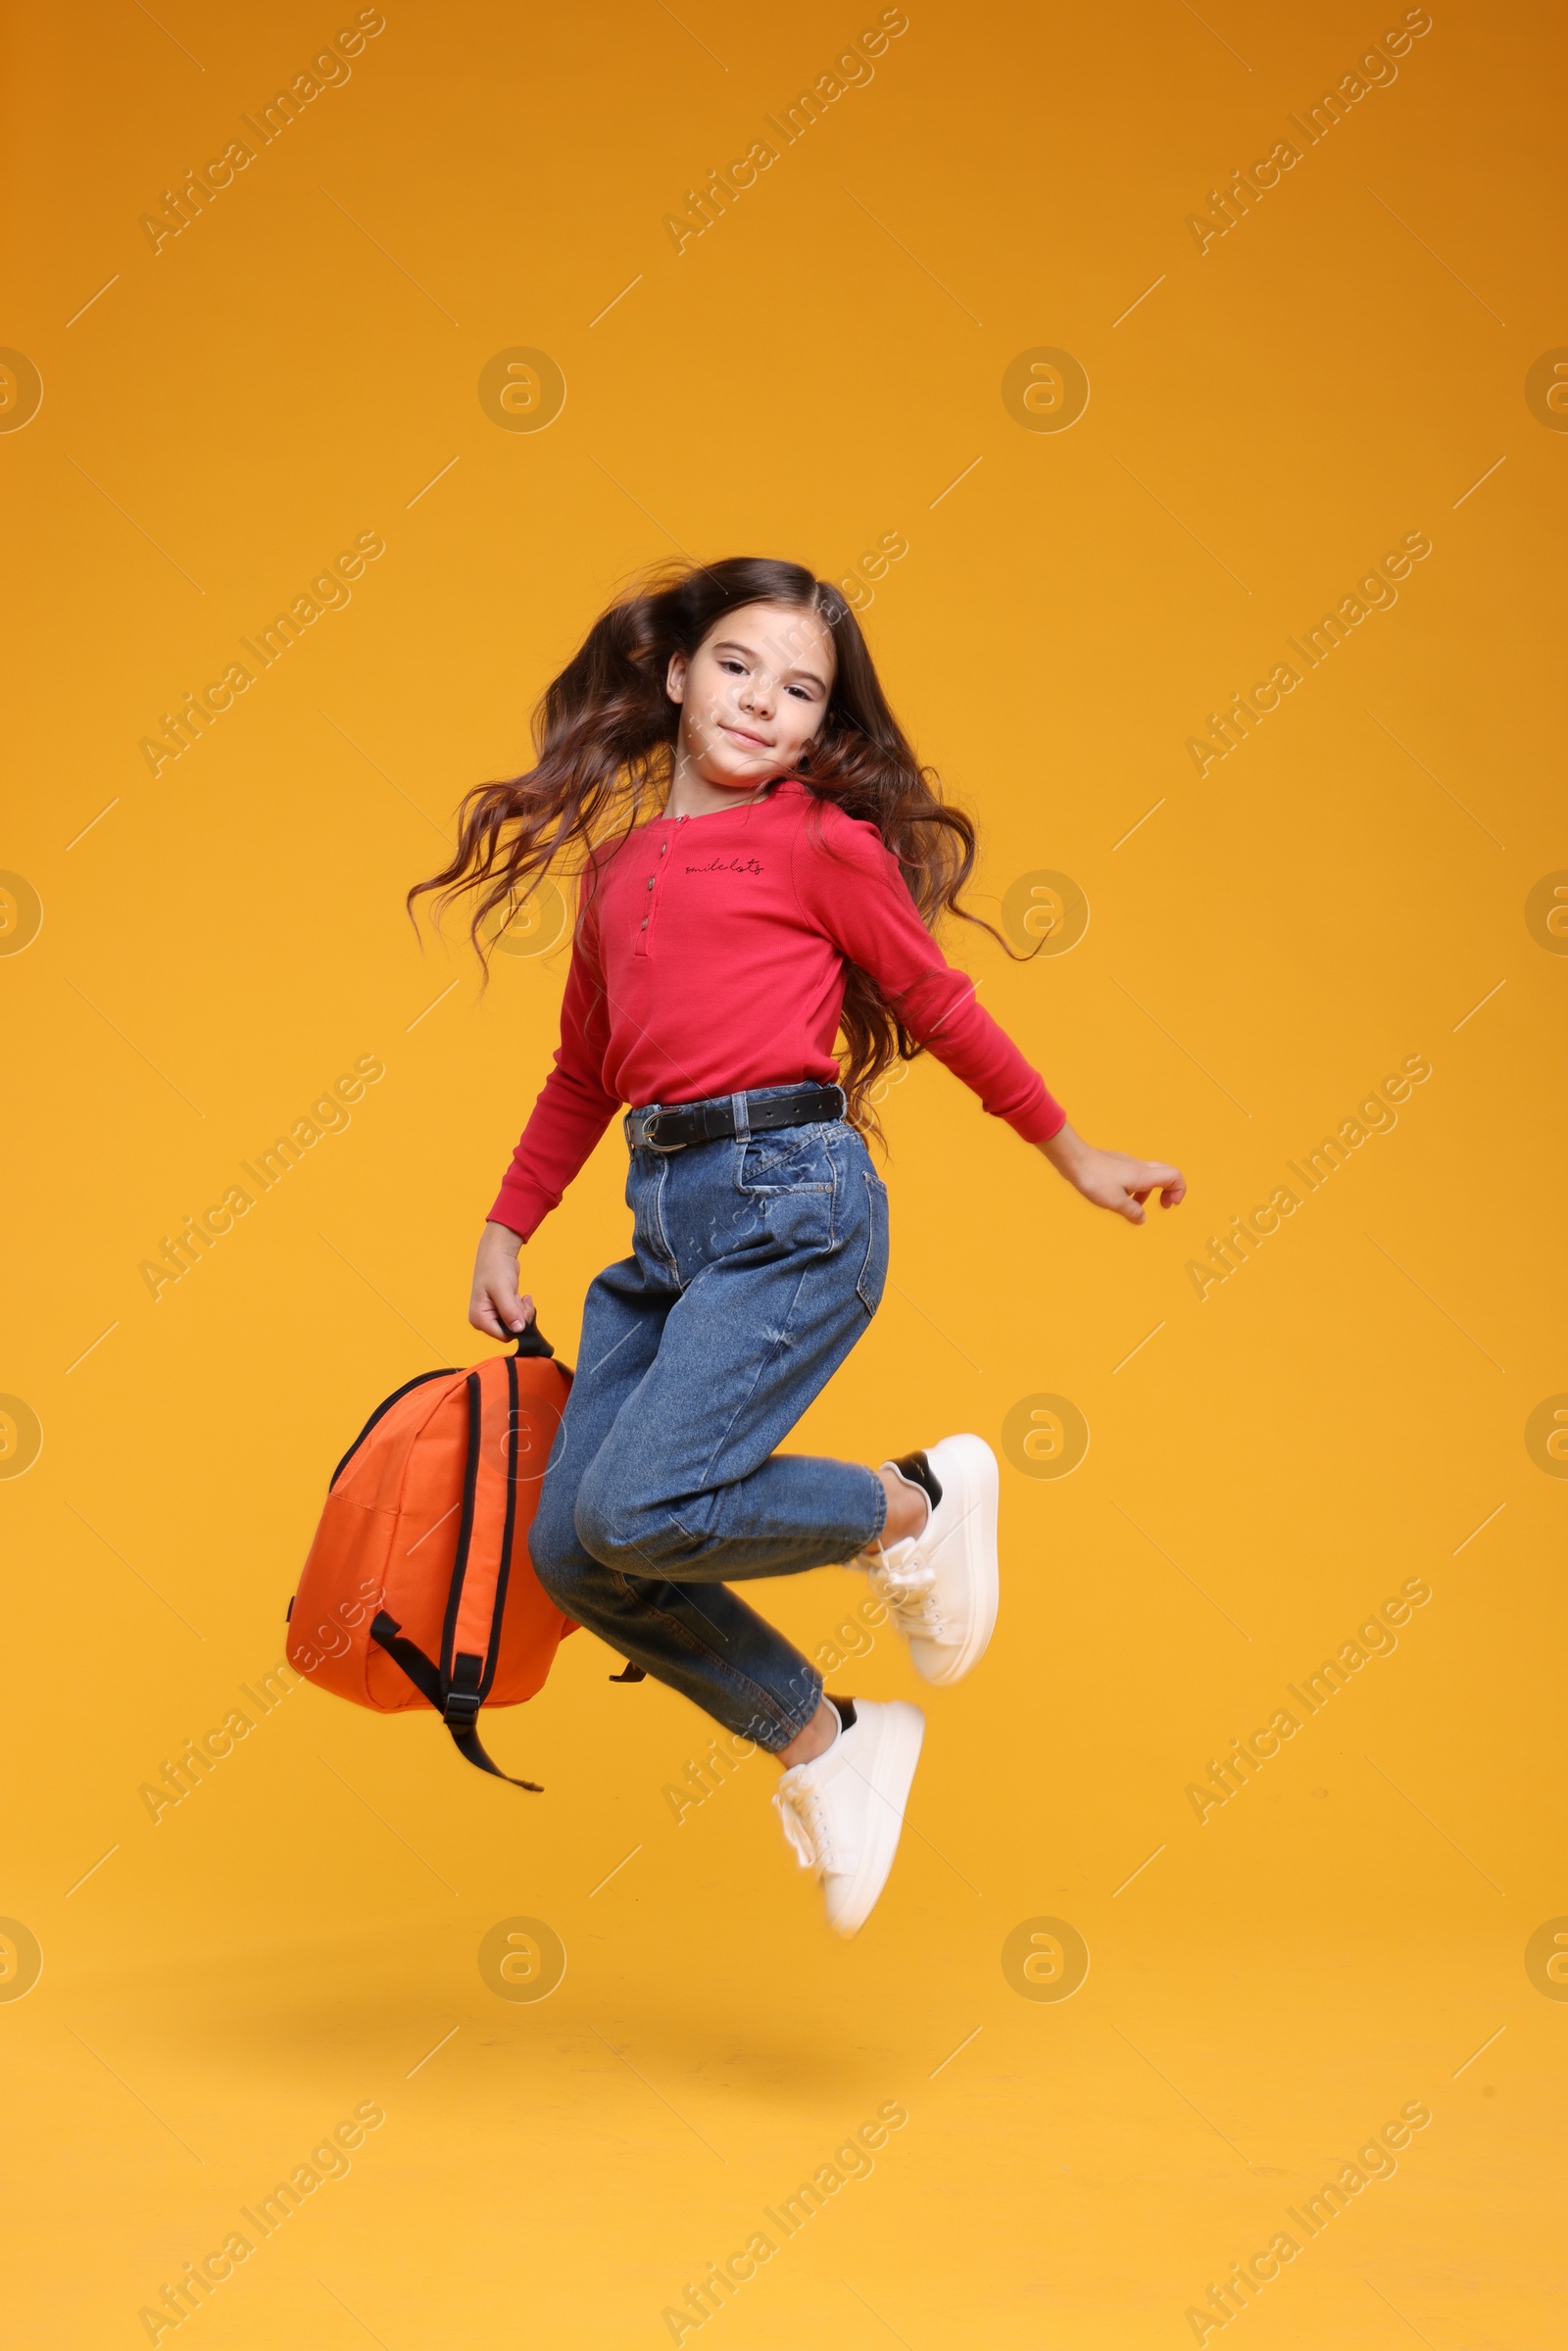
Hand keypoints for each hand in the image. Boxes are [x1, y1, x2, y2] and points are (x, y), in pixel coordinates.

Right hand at [470, 1221, 534, 1336]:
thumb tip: (519, 1329)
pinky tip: (521, 1296)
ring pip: (516, 1323)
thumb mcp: (502, 1290)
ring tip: (519, 1296)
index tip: (521, 1309)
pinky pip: (518, 1316)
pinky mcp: (502, 1309)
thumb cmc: (495, 1268)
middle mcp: (485, 1320)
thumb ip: (510, 1311)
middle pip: (511, 1330)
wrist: (498, 1252)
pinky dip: (522, 1307)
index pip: (504, 1336)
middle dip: (520, 1317)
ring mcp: (493, 1315)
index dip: (516, 1326)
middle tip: (521, 1300)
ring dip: (522, 1311)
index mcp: (479, 1319)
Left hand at [1039, 1122, 1185, 1224]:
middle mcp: (1139, 1167)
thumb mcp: (1115, 1202)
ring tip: (1134, 1207)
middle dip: (1169, 1190)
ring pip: (1149, 1176)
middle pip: (1166, 1173)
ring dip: (1148, 1193)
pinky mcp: (1117, 1164)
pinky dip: (1135, 1188)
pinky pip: (1134, 1175)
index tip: (1170, 1205)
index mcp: (1144, 1175)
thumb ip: (1132, 1212)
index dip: (1180, 1191)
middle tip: (1163, 1205)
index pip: (1175, 1176)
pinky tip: (1118, 1198)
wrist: (1074, 1160)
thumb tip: (1142, 1219)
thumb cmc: (1094, 1179)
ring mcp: (1128, 1164)